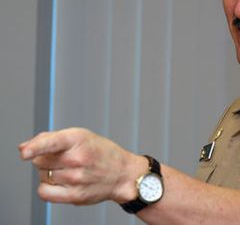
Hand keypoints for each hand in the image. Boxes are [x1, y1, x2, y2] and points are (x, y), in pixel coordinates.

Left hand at [18, 128, 146, 204]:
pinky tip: (60, 182)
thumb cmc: (101, 152)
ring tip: (68, 170)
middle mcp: (78, 158)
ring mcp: (77, 178)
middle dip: (45, 159)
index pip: (52, 143)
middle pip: (39, 160)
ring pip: (42, 176)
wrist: (123, 174)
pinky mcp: (75, 196)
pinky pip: (45, 192)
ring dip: (49, 173)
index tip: (25, 153)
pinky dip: (47, 187)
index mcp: (79, 139)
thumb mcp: (81, 136)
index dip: (35, 148)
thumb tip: (23, 148)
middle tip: (63, 158)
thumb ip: (50, 138)